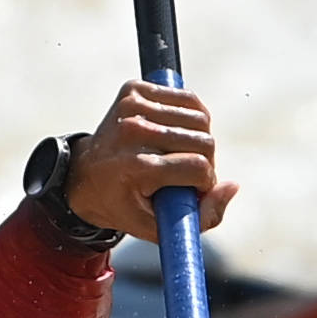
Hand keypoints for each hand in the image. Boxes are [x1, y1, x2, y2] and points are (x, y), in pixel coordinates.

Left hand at [59, 81, 236, 243]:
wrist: (83, 177)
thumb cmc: (123, 205)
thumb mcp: (158, 227)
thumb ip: (203, 218)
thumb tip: (233, 185)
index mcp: (136, 166)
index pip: (198, 167)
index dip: (204, 183)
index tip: (193, 190)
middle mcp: (133, 132)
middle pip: (203, 140)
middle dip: (205, 161)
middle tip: (186, 173)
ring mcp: (131, 107)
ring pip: (200, 117)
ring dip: (199, 139)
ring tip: (179, 153)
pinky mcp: (134, 90)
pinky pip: (187, 99)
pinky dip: (189, 117)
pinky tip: (174, 133)